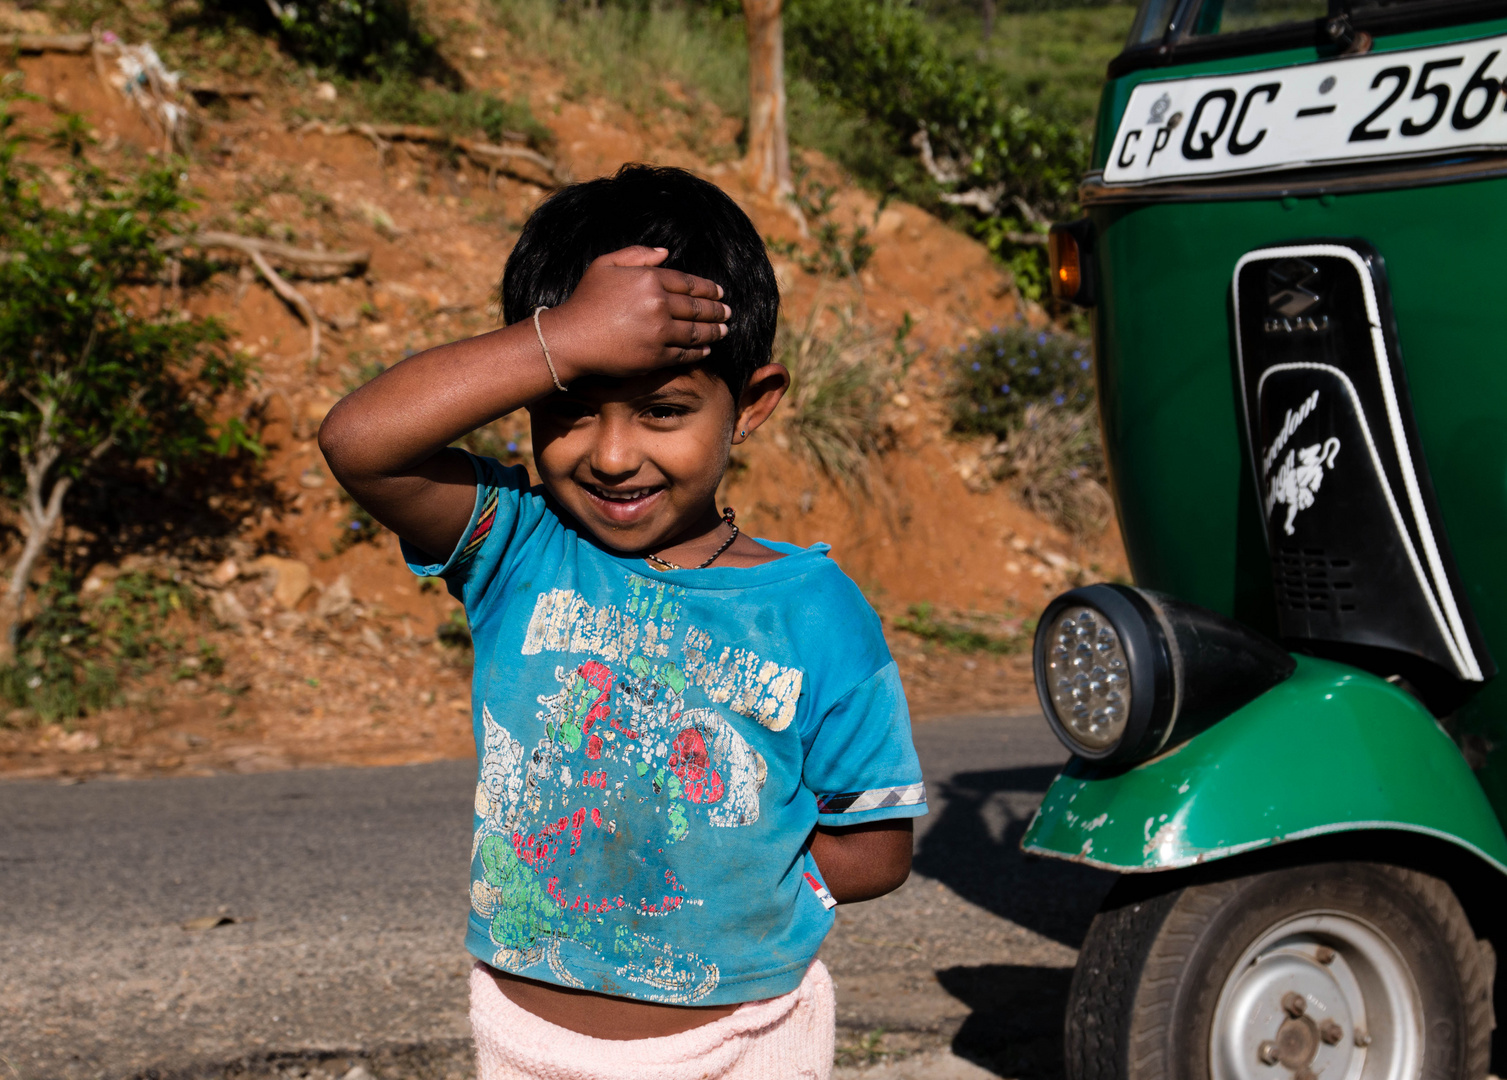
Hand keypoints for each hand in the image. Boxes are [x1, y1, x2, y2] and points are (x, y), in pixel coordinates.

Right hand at [540, 246, 730, 383]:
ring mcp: (659, 332)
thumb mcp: (606, 265)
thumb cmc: (586, 300)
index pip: (688, 283)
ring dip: (714, 332)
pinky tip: (706, 350)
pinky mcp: (656, 357)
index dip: (708, 288)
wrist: (572, 338)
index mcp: (649, 279)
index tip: (719, 292)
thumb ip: (637, 255)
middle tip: (728, 312)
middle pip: (697, 308)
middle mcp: (658, 304)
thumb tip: (666, 253)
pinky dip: (699, 352)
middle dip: (717, 310)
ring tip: (723, 330)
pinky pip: (685, 354)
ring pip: (696, 332)